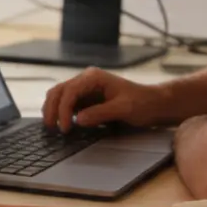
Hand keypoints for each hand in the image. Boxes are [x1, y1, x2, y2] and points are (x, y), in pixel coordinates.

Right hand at [42, 68, 166, 131]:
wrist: (155, 104)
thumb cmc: (143, 103)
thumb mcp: (124, 109)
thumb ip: (100, 113)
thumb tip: (79, 120)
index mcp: (93, 77)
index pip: (70, 91)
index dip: (63, 109)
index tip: (66, 128)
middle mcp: (86, 80)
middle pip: (59, 91)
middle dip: (52, 109)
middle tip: (52, 129)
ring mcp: (84, 89)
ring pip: (59, 96)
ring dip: (52, 110)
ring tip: (52, 128)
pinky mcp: (85, 99)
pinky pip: (66, 104)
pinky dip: (59, 113)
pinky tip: (60, 124)